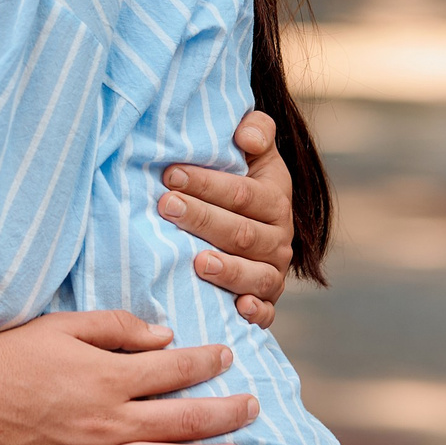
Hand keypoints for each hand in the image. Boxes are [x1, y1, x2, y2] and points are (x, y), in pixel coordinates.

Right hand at [0, 310, 259, 444]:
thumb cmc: (7, 355)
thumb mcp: (62, 326)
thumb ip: (116, 329)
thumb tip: (165, 338)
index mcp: (107, 377)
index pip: (174, 370)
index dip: (207, 362)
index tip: (227, 356)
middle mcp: (106, 422)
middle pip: (183, 421)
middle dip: (226, 413)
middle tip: (253, 408)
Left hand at [162, 109, 296, 326]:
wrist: (255, 221)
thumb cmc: (241, 179)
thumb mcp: (254, 150)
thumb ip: (256, 131)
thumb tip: (247, 137)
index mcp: (275, 199)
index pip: (243, 193)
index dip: (207, 183)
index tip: (170, 174)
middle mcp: (279, 239)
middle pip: (242, 233)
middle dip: (203, 219)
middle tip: (166, 206)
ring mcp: (273, 272)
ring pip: (255, 274)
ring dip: (227, 269)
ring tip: (198, 262)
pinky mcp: (267, 302)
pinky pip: (267, 312)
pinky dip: (255, 313)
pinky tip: (238, 308)